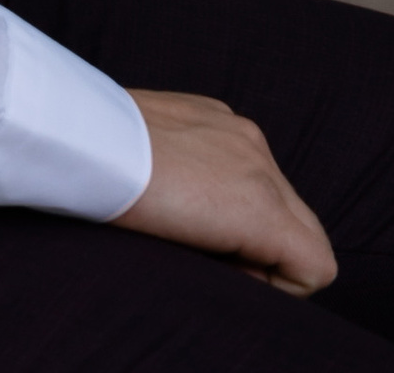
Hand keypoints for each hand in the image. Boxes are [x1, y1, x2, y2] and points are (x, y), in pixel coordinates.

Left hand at [113, 91, 334, 295]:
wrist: (76, 136)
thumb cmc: (123, 206)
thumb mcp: (189, 258)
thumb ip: (240, 262)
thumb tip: (246, 267)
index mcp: (259, 203)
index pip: (317, 264)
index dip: (279, 285)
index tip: (230, 276)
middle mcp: (259, 159)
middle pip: (308, 229)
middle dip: (272, 250)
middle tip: (212, 252)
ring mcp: (237, 128)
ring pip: (279, 191)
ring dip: (252, 212)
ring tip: (193, 214)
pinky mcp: (214, 109)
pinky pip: (248, 156)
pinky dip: (233, 176)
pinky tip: (185, 179)